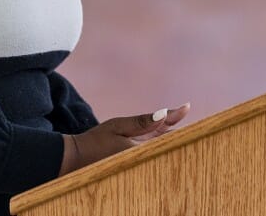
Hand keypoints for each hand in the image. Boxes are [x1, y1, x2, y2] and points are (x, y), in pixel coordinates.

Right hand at [59, 103, 189, 174]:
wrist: (78, 159)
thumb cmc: (97, 142)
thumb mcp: (118, 126)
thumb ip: (141, 122)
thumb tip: (163, 113)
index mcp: (142, 148)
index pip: (167, 133)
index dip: (176, 118)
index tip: (186, 106)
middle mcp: (145, 154)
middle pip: (168, 138)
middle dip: (179, 126)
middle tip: (185, 109)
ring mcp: (141, 156)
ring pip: (162, 142)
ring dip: (171, 131)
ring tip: (180, 115)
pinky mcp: (136, 156)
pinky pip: (154, 145)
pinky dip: (160, 136)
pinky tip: (164, 126)